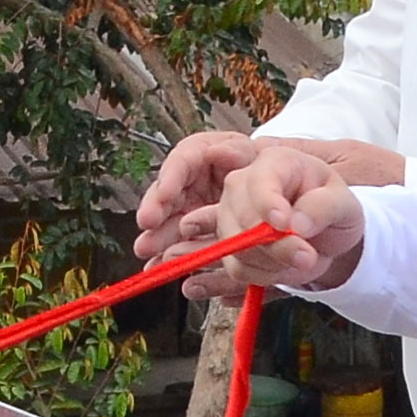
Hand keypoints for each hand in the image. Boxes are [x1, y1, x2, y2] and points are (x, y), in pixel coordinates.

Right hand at [135, 131, 266, 250]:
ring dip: (156, 236)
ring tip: (146, 250)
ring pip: (167, 222)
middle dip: (154, 210)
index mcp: (198, 155)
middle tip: (148, 222)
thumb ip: (234, 153)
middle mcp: (185, 181)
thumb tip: (218, 151)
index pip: (180, 162)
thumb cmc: (257, 164)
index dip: (170, 178)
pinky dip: (168, 255)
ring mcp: (187, 207)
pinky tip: (158, 266)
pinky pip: (177, 243)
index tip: (165, 193)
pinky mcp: (193, 231)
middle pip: (165, 194)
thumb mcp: (248, 153)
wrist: (270, 186)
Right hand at [156, 145, 370, 299]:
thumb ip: (323, 207)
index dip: (267, 203)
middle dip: (275, 245)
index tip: (283, 224)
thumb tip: (296, 224)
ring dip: (274, 263)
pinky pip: (237, 268)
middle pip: (243, 218)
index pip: (259, 181)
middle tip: (307, 257)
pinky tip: (284, 266)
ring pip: (237, 248)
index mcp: (274, 162)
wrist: (323, 232)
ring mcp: (228, 214)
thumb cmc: (331, 207)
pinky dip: (264, 275)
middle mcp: (242, 184)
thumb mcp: (343, 203)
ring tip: (303, 259)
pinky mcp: (227, 245)